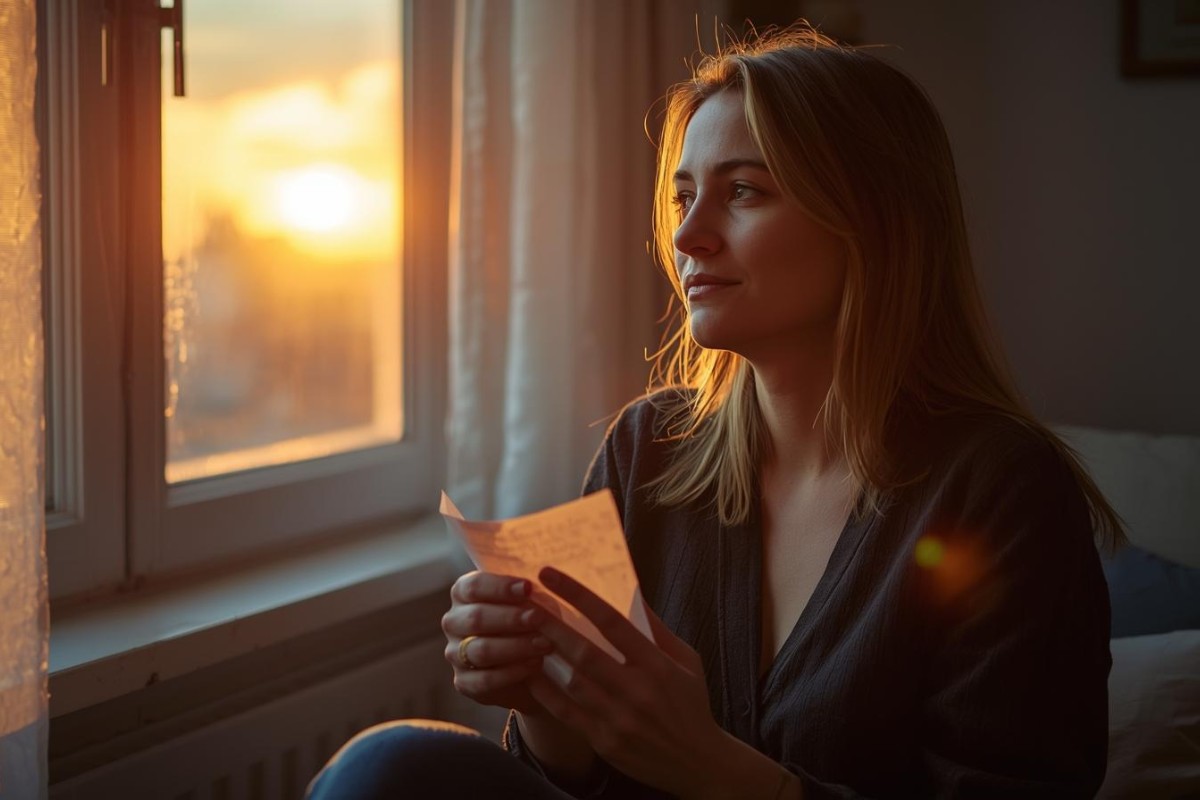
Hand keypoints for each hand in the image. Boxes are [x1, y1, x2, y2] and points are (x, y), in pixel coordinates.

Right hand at [441, 571, 553, 714]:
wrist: (533, 669)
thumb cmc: (531, 623)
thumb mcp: (532, 602)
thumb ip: (529, 594)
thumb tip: (534, 587)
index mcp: (463, 594)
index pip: (474, 586)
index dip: (501, 587)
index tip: (528, 588)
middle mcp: (454, 622)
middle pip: (476, 618)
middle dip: (511, 618)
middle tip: (538, 618)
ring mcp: (455, 654)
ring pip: (481, 650)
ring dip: (516, 646)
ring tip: (544, 644)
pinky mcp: (464, 683)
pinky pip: (485, 680)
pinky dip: (513, 672)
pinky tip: (535, 664)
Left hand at [527, 566, 757, 798]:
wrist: (698, 762)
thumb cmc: (691, 703)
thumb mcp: (686, 659)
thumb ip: (657, 628)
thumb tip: (631, 592)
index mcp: (658, 665)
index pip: (613, 622)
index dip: (578, 595)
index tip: (551, 575)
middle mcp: (638, 691)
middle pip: (585, 652)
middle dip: (551, 625)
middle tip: (526, 604)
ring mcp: (619, 719)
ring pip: (572, 682)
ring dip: (545, 655)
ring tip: (523, 634)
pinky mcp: (605, 741)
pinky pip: (566, 714)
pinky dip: (546, 692)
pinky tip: (531, 673)